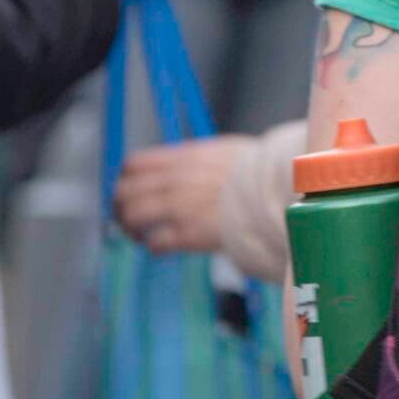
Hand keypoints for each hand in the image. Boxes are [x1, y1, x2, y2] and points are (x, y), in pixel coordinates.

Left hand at [114, 135, 248, 255]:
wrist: (277, 193)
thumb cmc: (259, 173)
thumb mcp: (224, 151)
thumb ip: (196, 158)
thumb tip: (181, 163)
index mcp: (183, 158)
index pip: (133, 165)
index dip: (125, 179)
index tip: (130, 189)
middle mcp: (175, 180)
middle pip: (124, 192)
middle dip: (121, 207)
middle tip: (129, 218)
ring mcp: (179, 207)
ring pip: (133, 217)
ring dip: (133, 229)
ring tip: (143, 236)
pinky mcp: (188, 233)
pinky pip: (155, 242)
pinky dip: (154, 246)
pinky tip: (164, 247)